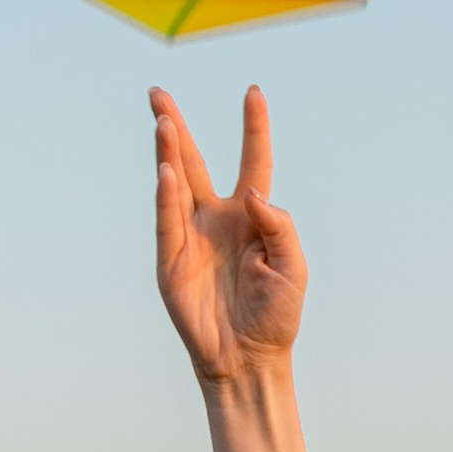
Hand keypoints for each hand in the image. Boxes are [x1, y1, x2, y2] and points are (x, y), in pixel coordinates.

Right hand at [152, 84, 306, 384]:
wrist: (249, 358)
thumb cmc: (276, 314)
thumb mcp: (294, 267)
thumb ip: (279, 226)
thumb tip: (253, 195)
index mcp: (251, 216)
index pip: (253, 162)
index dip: (253, 129)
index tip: (253, 93)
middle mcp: (217, 219)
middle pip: (195, 161)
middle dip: (176, 127)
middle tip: (158, 94)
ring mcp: (191, 237)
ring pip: (176, 184)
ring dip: (168, 152)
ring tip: (162, 119)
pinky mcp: (172, 262)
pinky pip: (168, 223)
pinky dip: (166, 197)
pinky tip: (166, 170)